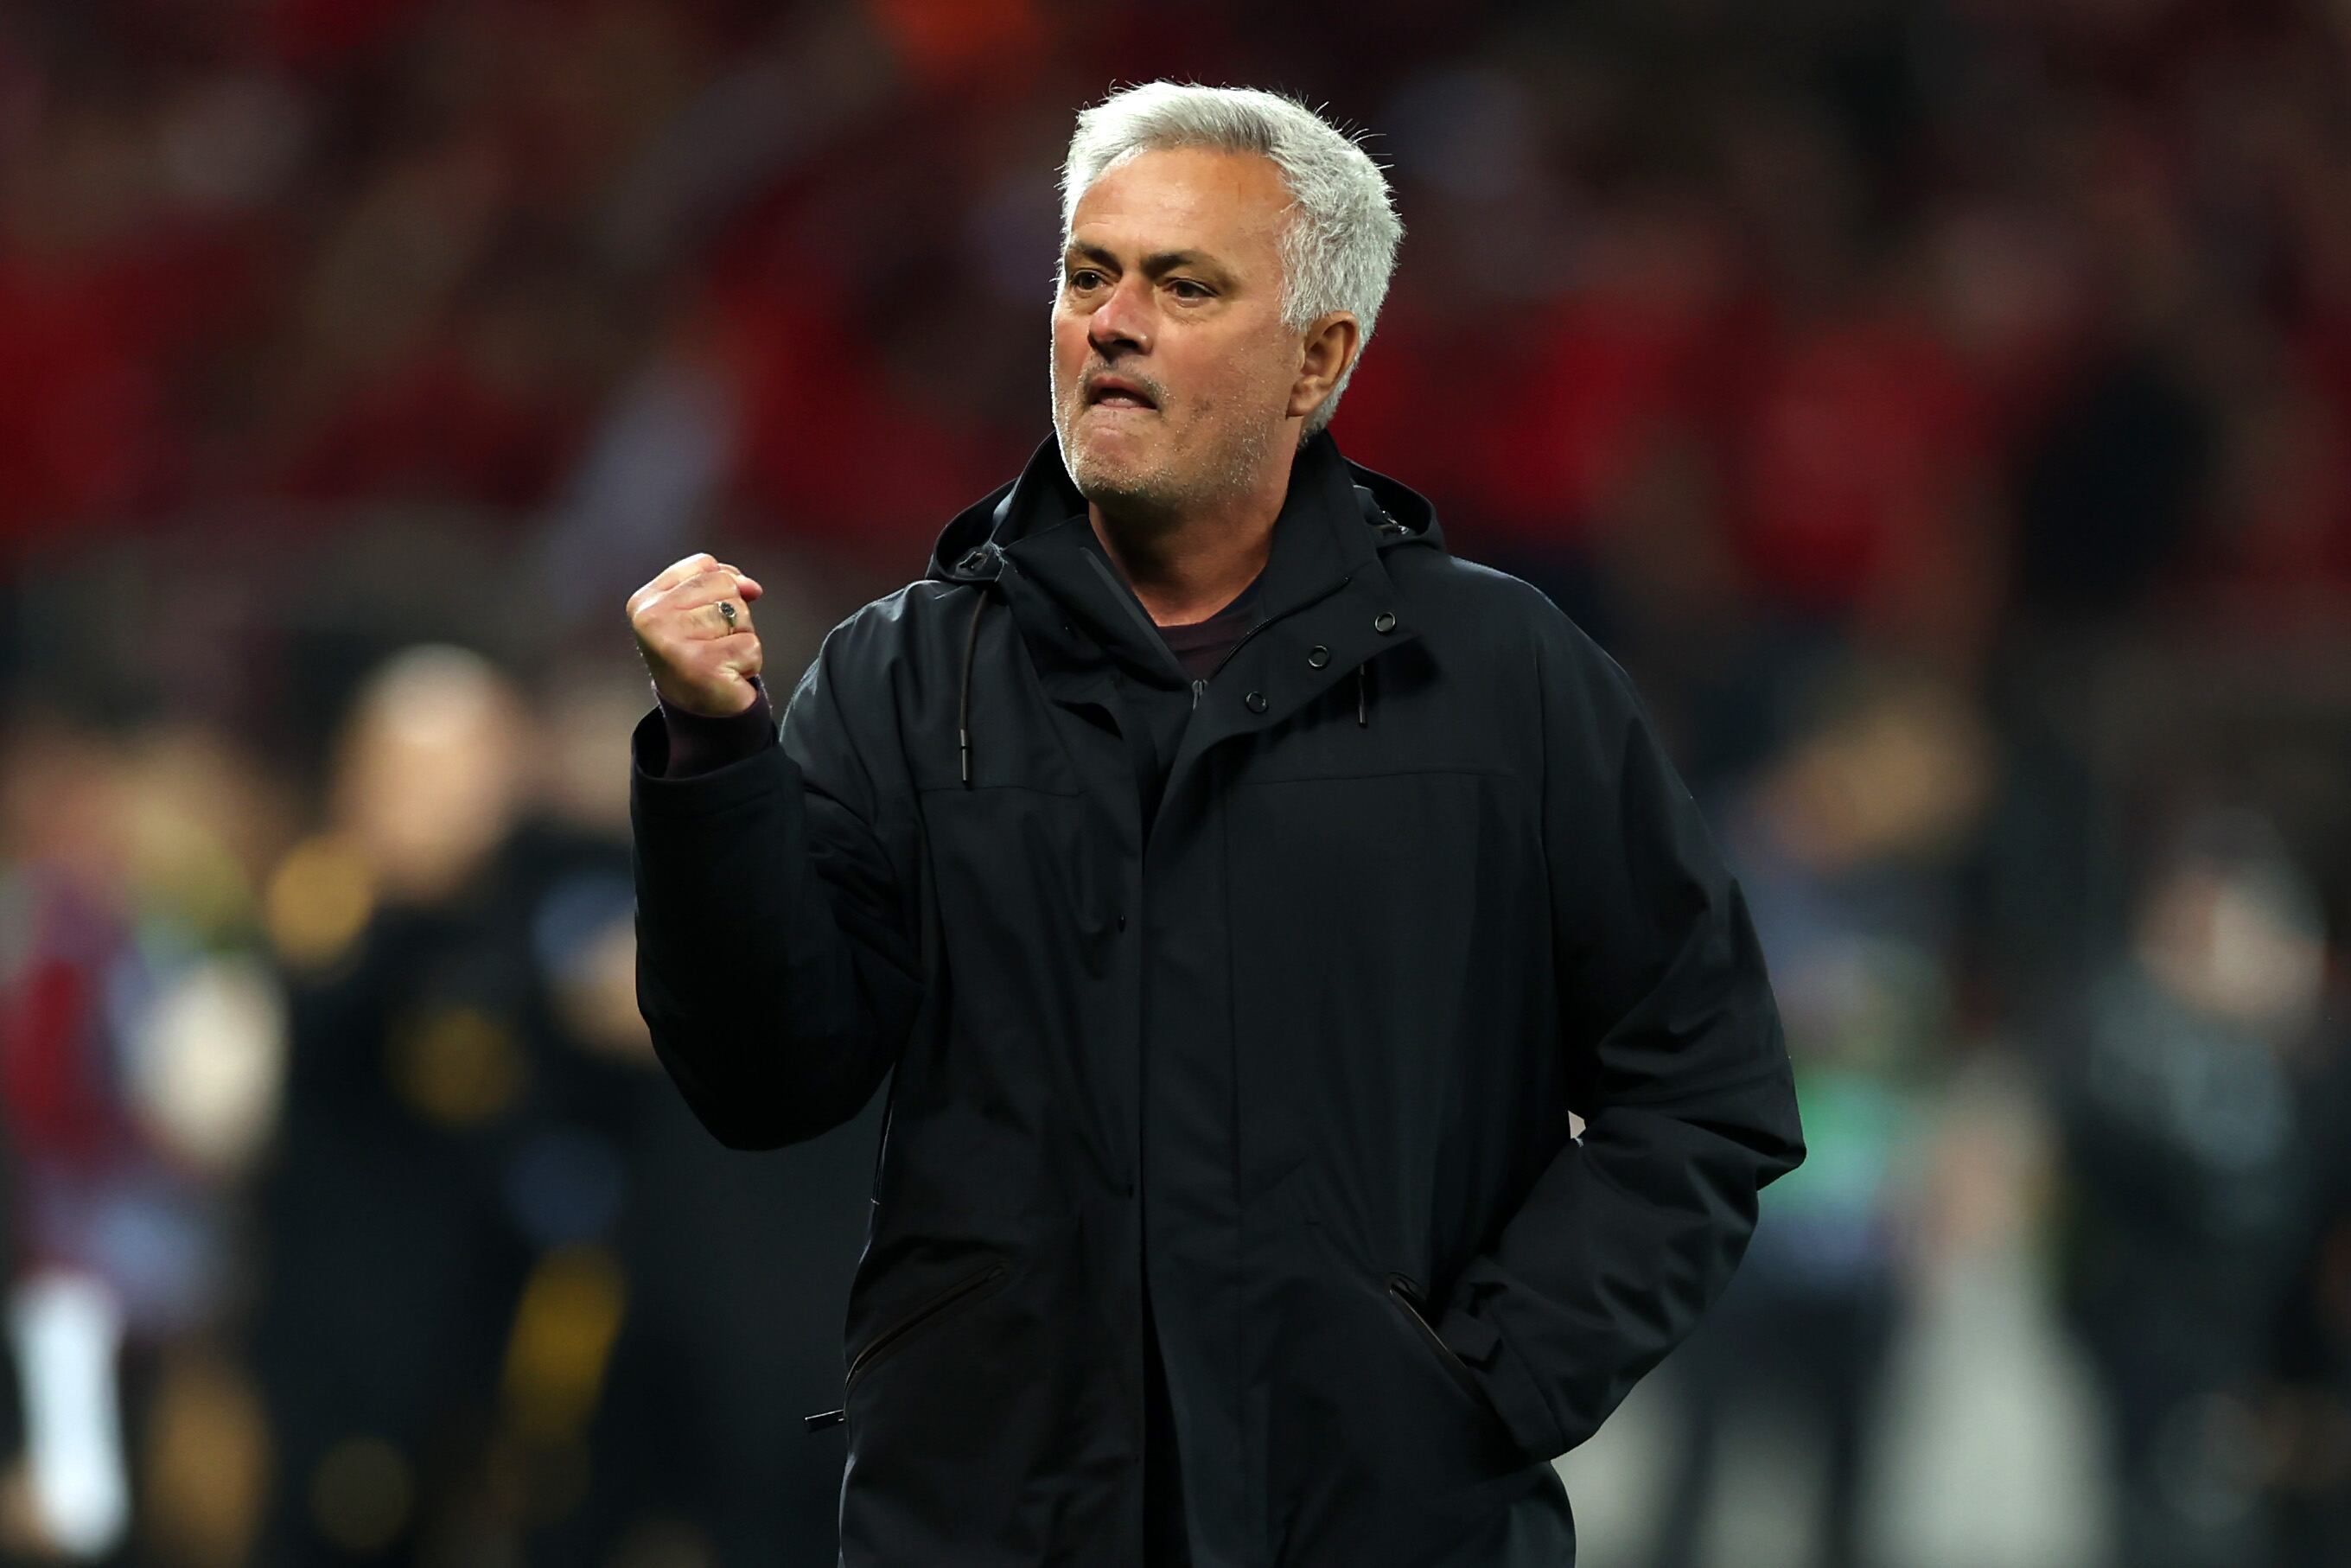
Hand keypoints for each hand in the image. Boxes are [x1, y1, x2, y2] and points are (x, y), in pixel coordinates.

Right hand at [627, 552, 767, 716]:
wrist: (698, 711)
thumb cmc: (699, 653)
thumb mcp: (699, 609)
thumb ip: (722, 583)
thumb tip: (751, 587)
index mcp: (645, 601)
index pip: (704, 564)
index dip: (723, 585)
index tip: (708, 615)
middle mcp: (652, 619)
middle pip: (725, 585)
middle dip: (733, 614)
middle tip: (713, 641)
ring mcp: (674, 643)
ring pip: (740, 614)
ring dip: (741, 638)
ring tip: (720, 657)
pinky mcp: (702, 667)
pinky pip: (750, 644)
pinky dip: (749, 661)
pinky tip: (728, 673)